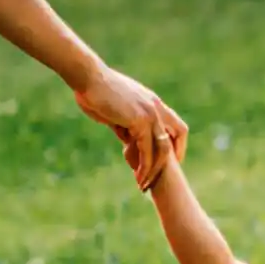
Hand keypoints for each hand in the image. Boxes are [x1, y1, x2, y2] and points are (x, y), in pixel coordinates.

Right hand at [73, 61, 186, 188]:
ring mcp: (150, 113)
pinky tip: (137, 176)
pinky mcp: (140, 120)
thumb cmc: (95, 91)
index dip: (176, 144)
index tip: (169, 161)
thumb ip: (126, 124)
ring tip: (143, 185)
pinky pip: (147, 149)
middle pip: (176, 137)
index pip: (176, 126)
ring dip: (154, 170)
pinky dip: (144, 166)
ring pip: (162, 149)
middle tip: (157, 179)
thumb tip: (127, 138)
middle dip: (169, 162)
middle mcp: (156, 107)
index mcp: (152, 103)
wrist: (88, 77)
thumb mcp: (116, 111)